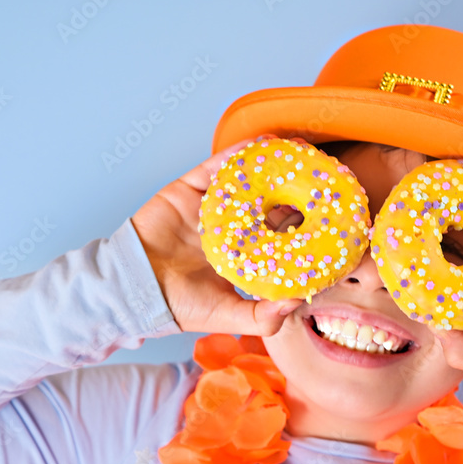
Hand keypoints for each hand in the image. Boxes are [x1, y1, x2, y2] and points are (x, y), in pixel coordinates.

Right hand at [130, 135, 303, 335]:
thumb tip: (298, 305)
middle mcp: (230, 228)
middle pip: (268, 202)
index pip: (279, 236)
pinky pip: (216, 167)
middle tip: (320, 176)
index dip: (303, 225)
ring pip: (245, 180)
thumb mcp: (226, 316)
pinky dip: (236, 155)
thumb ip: (261, 318)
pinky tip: (260, 145)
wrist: (133, 287)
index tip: (329, 216)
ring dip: (269, 165)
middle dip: (293, 189)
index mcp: (242, 255)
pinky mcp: (189, 189)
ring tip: (296, 151)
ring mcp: (210, 207)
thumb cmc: (177, 305)